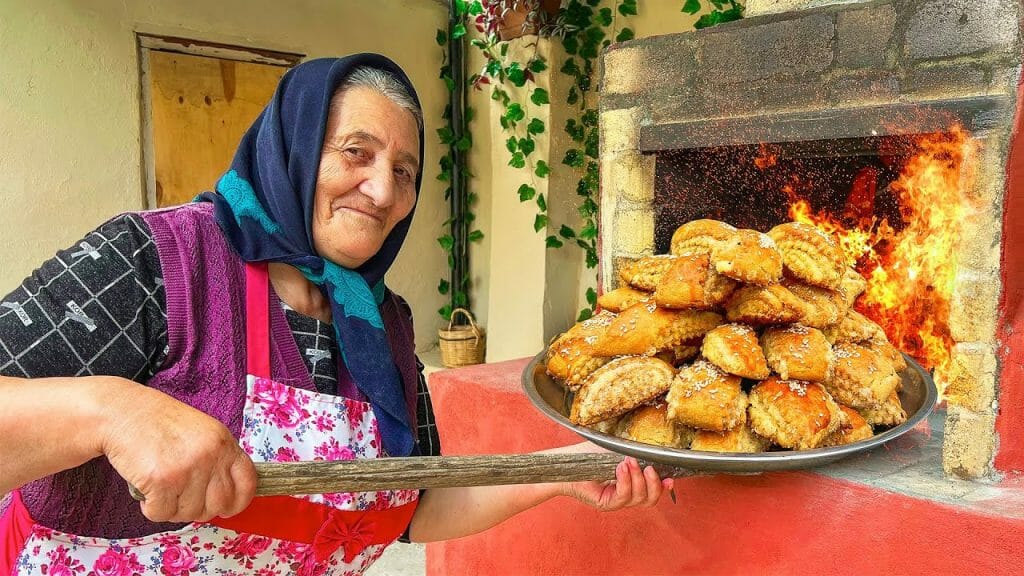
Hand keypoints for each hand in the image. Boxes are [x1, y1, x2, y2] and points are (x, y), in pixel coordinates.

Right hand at [97, 378, 256, 522]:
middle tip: (181, 496)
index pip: (247, 482)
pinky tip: (146, 488)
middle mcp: (210, 454)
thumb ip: (217, 459)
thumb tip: (228, 495)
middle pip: (218, 505)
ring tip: (160, 485)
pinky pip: (162, 514)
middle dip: (199, 508)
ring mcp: (187, 468)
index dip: (238, 501)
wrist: (122, 412)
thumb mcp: (201, 433)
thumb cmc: (157, 422)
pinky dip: (151, 508)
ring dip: (172, 506)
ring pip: (189, 513)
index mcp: (223, 441)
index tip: (228, 508)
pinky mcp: (161, 481)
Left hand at [561, 456, 671, 510]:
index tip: (670, 478)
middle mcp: (625, 495)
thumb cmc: (589, 454)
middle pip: (650, 500)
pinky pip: (622, 497)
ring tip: (629, 462)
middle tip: (649, 467)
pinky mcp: (605, 503)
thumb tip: (652, 446)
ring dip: (637, 479)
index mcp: (631, 484)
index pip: (653, 492)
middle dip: (653, 484)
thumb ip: (634, 451)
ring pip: (638, 498)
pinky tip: (621, 468)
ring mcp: (615, 501)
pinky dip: (625, 482)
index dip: (663, 487)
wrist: (567, 461)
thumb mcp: (616, 450)